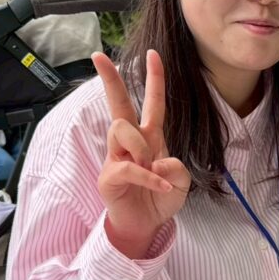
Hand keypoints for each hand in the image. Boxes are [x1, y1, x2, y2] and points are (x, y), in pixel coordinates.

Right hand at [94, 50, 190, 254]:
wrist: (146, 225)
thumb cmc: (160, 199)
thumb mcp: (180, 181)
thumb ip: (176, 166)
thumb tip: (157, 160)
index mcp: (150, 137)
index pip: (152, 103)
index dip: (154, 79)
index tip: (152, 54)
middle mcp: (130, 143)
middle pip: (118, 105)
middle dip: (109, 79)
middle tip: (98, 55)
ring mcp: (116, 157)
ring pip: (123, 130)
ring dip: (142, 148)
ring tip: (152, 170)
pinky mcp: (109, 176)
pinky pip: (129, 166)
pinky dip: (149, 176)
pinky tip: (160, 185)